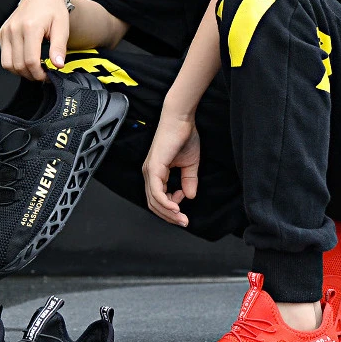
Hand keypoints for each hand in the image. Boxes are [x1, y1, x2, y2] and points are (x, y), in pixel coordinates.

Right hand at [0, 0, 69, 80]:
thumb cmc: (53, 11)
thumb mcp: (62, 28)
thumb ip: (59, 48)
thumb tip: (58, 65)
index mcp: (30, 27)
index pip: (30, 61)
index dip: (39, 74)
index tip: (48, 77)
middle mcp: (14, 29)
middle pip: (18, 65)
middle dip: (32, 75)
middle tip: (43, 74)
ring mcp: (6, 31)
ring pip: (8, 64)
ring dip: (22, 72)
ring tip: (35, 69)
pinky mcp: (2, 34)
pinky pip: (5, 57)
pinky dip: (15, 64)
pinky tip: (27, 61)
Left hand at [142, 107, 199, 226]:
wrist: (181, 120)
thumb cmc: (184, 136)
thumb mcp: (190, 164)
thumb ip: (189, 180)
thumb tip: (190, 196)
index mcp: (156, 173)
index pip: (158, 199)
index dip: (170, 207)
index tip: (184, 204)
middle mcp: (150, 173)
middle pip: (154, 204)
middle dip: (169, 216)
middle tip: (183, 221)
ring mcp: (150, 171)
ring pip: (154, 202)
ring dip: (168, 213)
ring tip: (181, 217)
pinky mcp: (153, 169)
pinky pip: (156, 193)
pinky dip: (166, 203)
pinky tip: (176, 207)